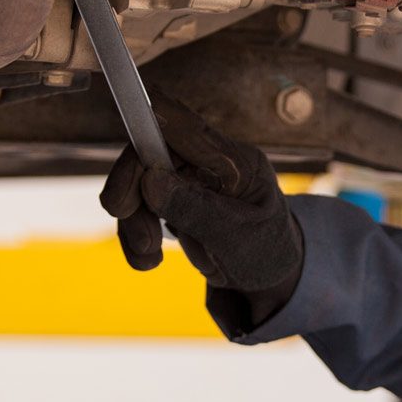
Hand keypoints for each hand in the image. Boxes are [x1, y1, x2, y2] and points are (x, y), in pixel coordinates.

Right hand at [99, 93, 303, 305]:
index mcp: (236, 160)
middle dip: (135, 195)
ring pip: (140, 187)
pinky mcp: (175, 202)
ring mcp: (190, 181)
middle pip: (151, 156)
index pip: (185, 127)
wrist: (272, 277)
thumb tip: (151, 179)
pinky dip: (139, 239)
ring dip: (136, 225)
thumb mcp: (239, 238)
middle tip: (142, 239)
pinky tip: (150, 261)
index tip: (128, 151)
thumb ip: (197, 209)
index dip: (147, 124)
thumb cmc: (268, 254)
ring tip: (149, 259)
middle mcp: (209, 163)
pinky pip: (142, 212)